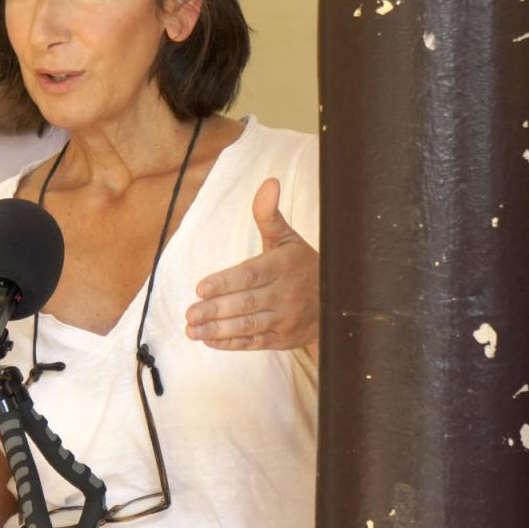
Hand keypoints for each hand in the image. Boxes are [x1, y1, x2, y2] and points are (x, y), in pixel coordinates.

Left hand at [186, 178, 319, 350]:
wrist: (338, 302)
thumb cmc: (303, 265)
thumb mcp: (288, 238)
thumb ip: (269, 215)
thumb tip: (268, 183)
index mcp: (283, 266)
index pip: (250, 275)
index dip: (225, 282)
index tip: (200, 288)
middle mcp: (285, 294)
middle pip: (247, 303)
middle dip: (216, 309)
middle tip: (190, 314)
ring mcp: (285, 319)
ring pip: (249, 325)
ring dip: (219, 329)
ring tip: (193, 330)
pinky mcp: (283, 339)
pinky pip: (254, 342)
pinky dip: (231, 343)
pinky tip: (210, 340)